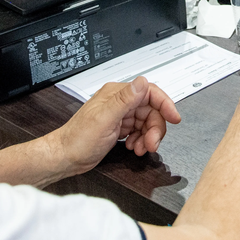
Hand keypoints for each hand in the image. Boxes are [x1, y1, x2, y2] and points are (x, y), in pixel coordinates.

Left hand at [53, 77, 181, 176]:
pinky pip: (140, 131)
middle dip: (155, 129)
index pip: (149, 92)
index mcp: (117, 94)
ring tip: (141, 149)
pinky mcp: (119, 127)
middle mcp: (120, 102)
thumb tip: (141, 82)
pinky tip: (134, 147)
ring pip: (147, 122)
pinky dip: (141, 141)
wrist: (66, 157)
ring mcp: (120, 115)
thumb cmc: (78, 139)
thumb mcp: (104, 119)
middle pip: (151, 110)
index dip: (165, 104)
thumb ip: (124, 100)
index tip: (174, 117)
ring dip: (148, 137)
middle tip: (152, 144)